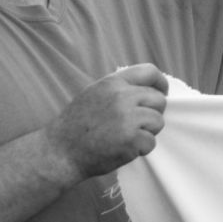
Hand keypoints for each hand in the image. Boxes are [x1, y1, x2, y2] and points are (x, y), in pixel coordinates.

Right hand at [44, 63, 167, 180]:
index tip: (161, 93)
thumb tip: (146, 89)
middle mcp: (122, 96)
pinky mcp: (131, 140)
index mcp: (112, 83)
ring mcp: (128, 118)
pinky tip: (123, 148)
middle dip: (153, 112)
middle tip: (138, 123)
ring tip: (127, 136)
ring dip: (147, 131)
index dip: (160, 83)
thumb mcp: (94, 93)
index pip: (149, 72)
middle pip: (159, 100)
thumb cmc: (76, 124)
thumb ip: (118, 88)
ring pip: (158, 121)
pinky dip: (140, 149)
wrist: (62, 150)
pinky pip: (151, 142)